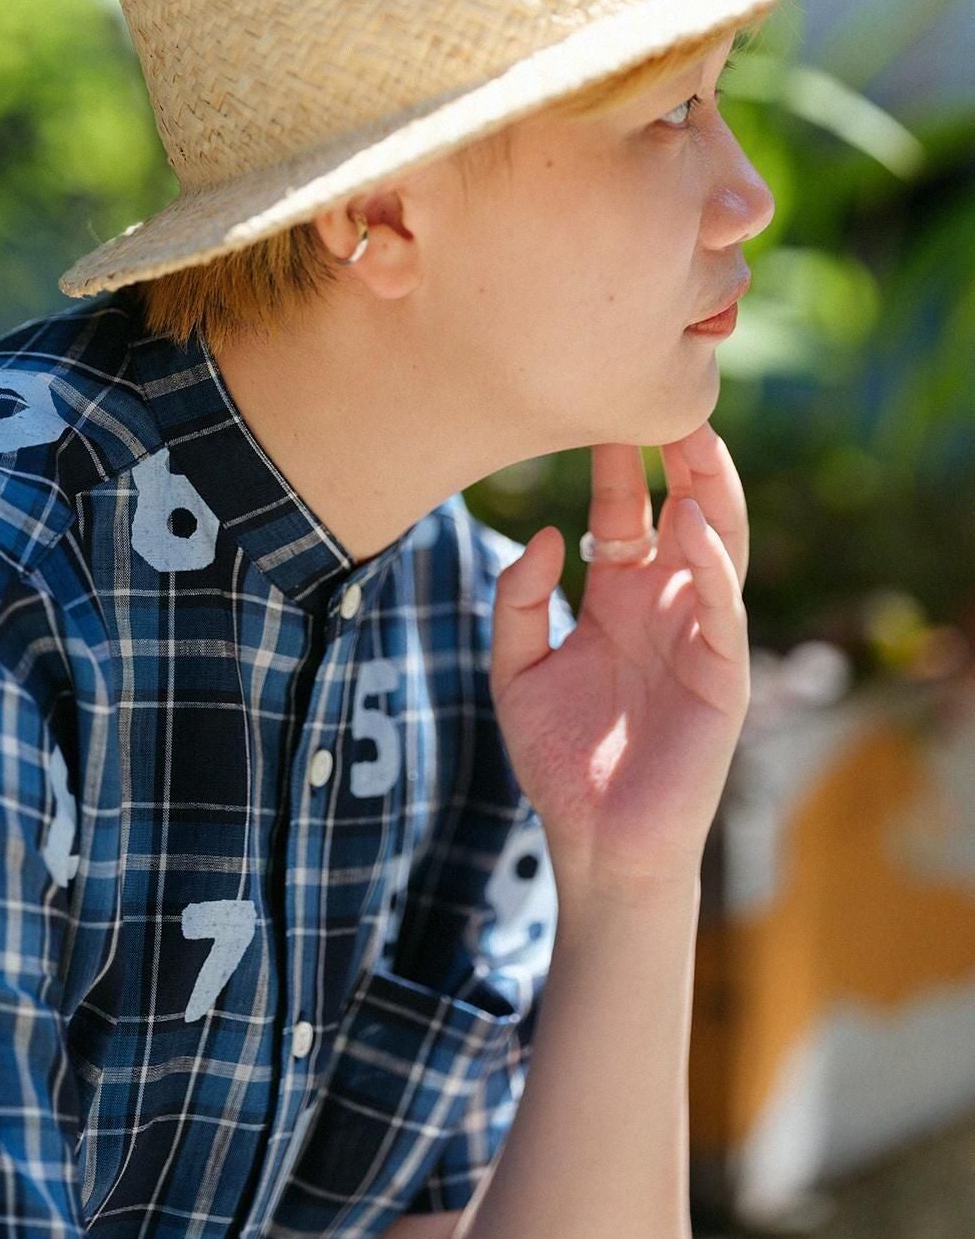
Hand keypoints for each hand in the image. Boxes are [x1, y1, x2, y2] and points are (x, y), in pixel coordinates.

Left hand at [487, 419, 750, 895]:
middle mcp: (665, 605)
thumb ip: (520, 600)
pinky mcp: (722, 678)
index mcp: (619, 596)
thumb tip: (546, 534)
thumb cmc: (560, 761)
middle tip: (662, 394)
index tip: (598, 399)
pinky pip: (722, 610)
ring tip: (694, 437)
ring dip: (709, 491)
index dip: (616, 459)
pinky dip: (712, 565)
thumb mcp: (516, 669)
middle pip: (681, 510)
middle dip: (678, 455)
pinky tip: (692, 524)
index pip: (625, 509)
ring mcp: (698, 637)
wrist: (594, 844)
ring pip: (717, 546)